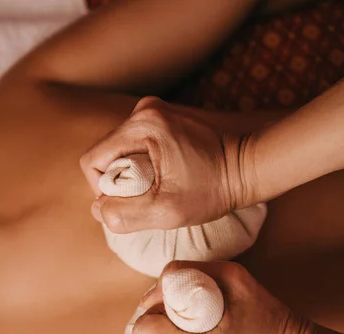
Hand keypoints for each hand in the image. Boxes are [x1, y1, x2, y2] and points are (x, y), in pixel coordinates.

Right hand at [80, 97, 257, 232]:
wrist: (251, 164)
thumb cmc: (214, 187)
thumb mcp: (166, 211)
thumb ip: (124, 214)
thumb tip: (98, 210)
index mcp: (141, 125)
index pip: (92, 161)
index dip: (101, 190)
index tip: (129, 204)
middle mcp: (144, 110)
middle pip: (107, 154)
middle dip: (120, 182)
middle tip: (151, 197)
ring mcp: (156, 111)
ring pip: (122, 151)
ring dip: (134, 174)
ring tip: (164, 186)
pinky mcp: (166, 117)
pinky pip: (139, 146)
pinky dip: (146, 165)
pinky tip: (170, 175)